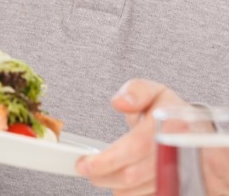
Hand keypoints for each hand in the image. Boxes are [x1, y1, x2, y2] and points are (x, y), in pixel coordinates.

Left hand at [77, 79, 188, 194]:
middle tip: (84, 169)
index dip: (110, 158)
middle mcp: (177, 150)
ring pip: (140, 188)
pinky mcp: (176, 184)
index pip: (138, 145)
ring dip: (115, 184)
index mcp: (172, 124)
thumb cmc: (167, 110)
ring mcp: (178, 171)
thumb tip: (119, 102)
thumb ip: (136, 91)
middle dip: (105, 174)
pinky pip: (149, 193)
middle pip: (135, 173)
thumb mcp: (153, 90)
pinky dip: (131, 191)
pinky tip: (118, 183)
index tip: (87, 164)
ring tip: (99, 174)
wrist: (190, 129)